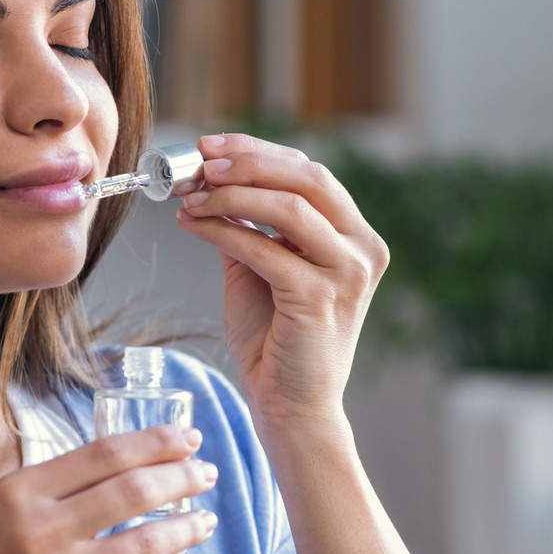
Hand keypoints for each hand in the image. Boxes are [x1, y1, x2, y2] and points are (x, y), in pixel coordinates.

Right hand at [0, 425, 218, 553]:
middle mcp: (41, 527)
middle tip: (207, 471)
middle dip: (180, 475)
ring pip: (144, 540)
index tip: (186, 436)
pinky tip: (176, 553)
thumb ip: (45, 496)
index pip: (103, 453)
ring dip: (184, 526)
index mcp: (17, 492)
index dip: (154, 442)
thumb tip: (110, 473)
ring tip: (206, 517)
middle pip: (131, 489)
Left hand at [173, 131, 388, 429]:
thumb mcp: (259, 268)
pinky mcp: (319, 297)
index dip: (257, 151)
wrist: (290, 407)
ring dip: (230, 194)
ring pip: (288, 206)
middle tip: (198, 161)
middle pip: (306, 177)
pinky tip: (192, 226)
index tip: (209, 146)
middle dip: (247, 161)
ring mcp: (347, 273)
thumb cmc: (274, 340)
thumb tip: (209, 181)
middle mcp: (363, 248)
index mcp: (355, 236)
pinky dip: (223, 230)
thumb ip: (246, 224)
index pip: (309, 173)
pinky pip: (264, 248)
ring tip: (189, 197)